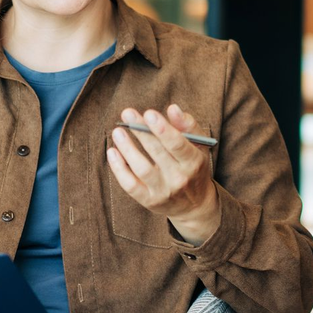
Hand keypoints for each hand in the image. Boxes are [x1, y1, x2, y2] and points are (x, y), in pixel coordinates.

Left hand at [108, 105, 219, 244]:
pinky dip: (119, 169)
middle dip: (141, 132)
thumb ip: (188, 125)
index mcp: (194, 162)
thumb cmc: (194, 167)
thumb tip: (173, 108)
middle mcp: (180, 178)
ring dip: (128, 149)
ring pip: (142, 169)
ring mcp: (163, 191)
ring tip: (118, 131)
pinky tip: (112, 152)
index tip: (149, 113)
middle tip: (127, 114)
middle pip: (157, 153)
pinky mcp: (149, 200)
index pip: (178, 145)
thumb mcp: (199, 146)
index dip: (162, 129)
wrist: (195, 204)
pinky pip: (130, 185)